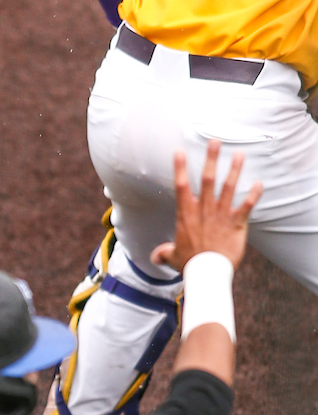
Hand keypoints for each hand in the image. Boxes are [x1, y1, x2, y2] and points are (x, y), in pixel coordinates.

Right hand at [150, 140, 261, 272]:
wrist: (207, 273)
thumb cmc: (189, 265)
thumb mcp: (172, 258)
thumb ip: (164, 253)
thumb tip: (154, 256)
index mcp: (186, 214)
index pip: (181, 186)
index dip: (179, 168)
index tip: (179, 151)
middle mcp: (203, 210)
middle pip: (207, 179)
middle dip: (211, 159)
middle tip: (214, 141)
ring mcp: (220, 215)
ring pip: (228, 187)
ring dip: (234, 169)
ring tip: (238, 154)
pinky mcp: (236, 223)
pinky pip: (246, 206)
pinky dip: (253, 195)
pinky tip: (259, 183)